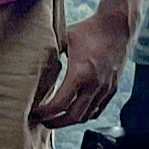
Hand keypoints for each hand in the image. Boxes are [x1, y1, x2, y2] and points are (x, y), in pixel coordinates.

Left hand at [33, 11, 131, 126]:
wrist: (117, 26)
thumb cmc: (89, 30)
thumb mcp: (63, 39)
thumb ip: (50, 54)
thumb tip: (32, 65)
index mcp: (80, 73)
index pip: (59, 104)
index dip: (44, 113)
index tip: (35, 112)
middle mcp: (95, 84)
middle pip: (73, 117)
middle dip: (55, 122)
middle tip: (42, 121)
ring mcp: (106, 88)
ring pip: (86, 116)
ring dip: (70, 121)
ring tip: (57, 118)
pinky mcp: (112, 88)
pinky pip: (98, 109)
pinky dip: (85, 115)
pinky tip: (75, 111)